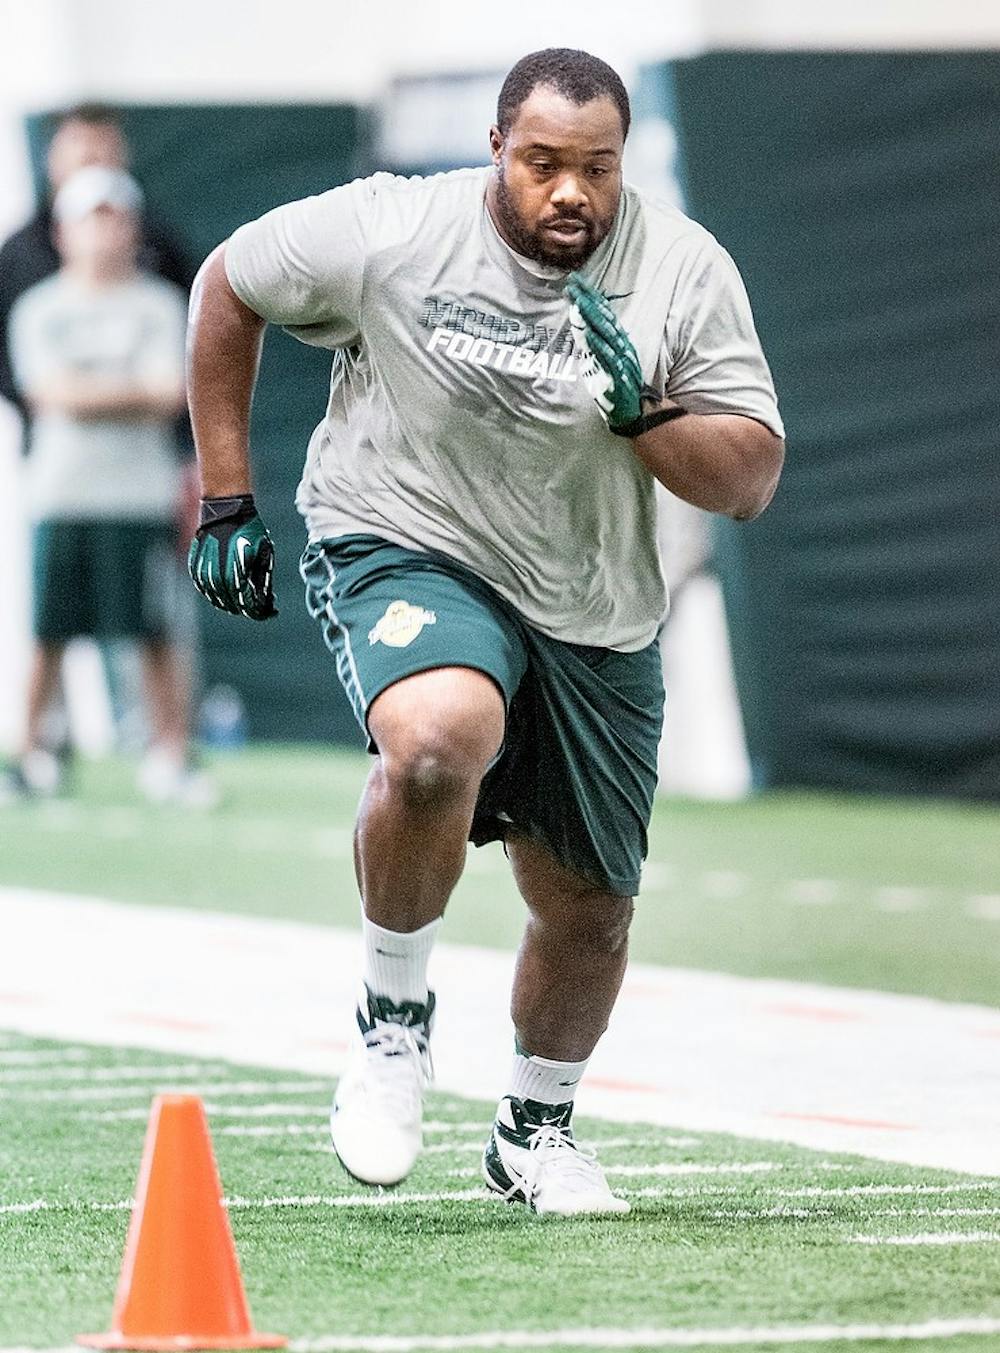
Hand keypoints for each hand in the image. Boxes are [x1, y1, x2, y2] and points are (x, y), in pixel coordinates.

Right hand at [188, 494, 277, 620]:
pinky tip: (228, 590)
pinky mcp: (195, 569)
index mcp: (237, 577)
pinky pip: (205, 590)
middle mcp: (218, 580)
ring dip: (232, 603)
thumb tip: (266, 601)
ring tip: (244, 596)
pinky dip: (217, 594)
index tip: (272, 611)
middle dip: (249, 607)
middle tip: (260, 604)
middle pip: (233, 607)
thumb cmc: (249, 531)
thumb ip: (263, 580)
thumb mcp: (264, 554)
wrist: (225, 510)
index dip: (262, 612)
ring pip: (218, 601)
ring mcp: (204, 575)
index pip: (249, 607)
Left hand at [566, 271, 643, 431]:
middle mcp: (621, 345)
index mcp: (619, 340)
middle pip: (603, 317)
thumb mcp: (606, 360)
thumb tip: (584, 328)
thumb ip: (597, 345)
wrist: (632, 410)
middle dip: (587, 298)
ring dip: (590, 316)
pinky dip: (598, 344)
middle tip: (572, 283)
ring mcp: (621, 358)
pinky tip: (587, 333)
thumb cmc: (617, 385)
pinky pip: (607, 357)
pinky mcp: (619, 373)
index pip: (604, 313)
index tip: (576, 282)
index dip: (591, 296)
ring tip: (577, 300)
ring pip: (605, 332)